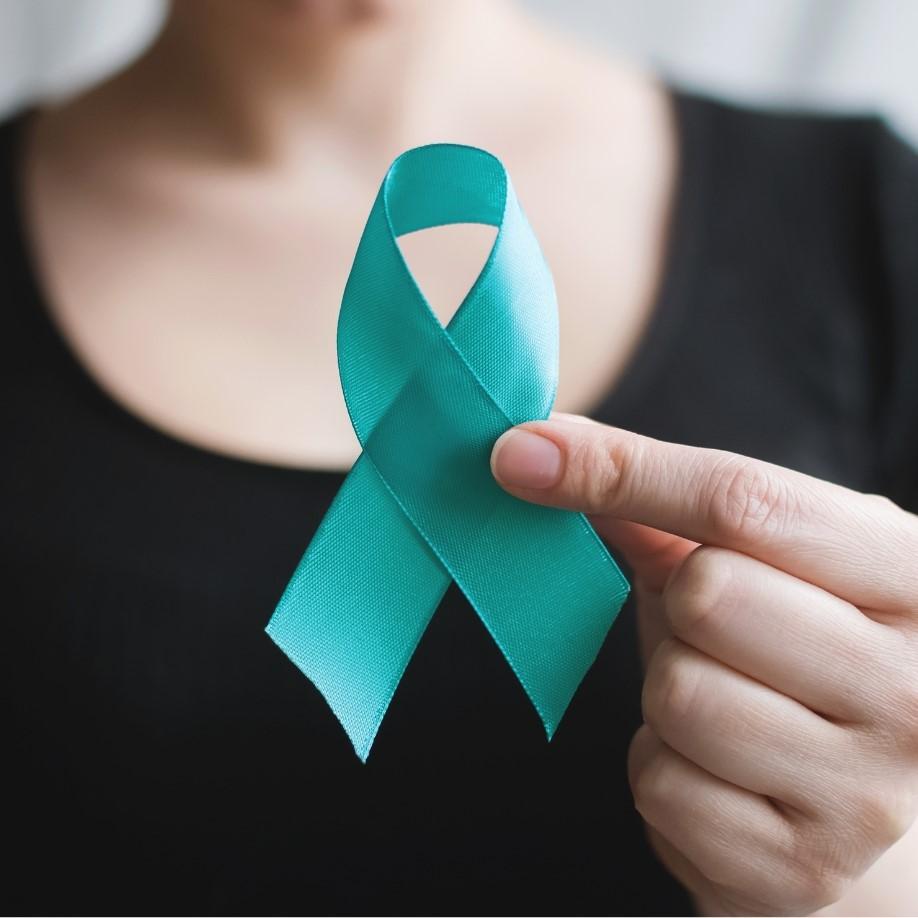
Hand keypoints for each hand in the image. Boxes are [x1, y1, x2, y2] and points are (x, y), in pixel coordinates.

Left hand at [490, 416, 917, 915]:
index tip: (522, 453)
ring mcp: (864, 791)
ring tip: (725, 699)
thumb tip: (544, 451)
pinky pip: (661, 783)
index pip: (745, 501)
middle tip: (717, 629)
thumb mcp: (764, 563)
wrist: (852, 800)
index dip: (621, 470)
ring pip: (678, 693)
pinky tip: (717, 768)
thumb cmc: (795, 654)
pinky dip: (663, 764)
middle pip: (707, 594)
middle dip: (681, 603)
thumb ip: (667, 506)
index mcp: (912, 577)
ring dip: (669, 689)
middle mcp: (913, 686)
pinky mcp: (799, 869)